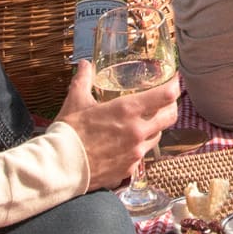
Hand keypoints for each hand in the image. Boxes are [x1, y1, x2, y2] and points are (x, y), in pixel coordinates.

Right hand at [54, 61, 180, 190]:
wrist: (58, 169)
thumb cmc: (67, 133)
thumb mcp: (76, 101)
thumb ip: (83, 80)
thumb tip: (84, 64)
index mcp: (128, 110)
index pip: (166, 95)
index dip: (174, 85)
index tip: (174, 79)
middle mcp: (137, 132)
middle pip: (170, 116)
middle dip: (170, 106)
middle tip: (165, 101)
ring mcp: (135, 153)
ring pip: (157, 136)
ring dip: (154, 128)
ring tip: (143, 123)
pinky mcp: (129, 170)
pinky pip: (141, 156)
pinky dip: (137, 148)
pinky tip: (125, 145)